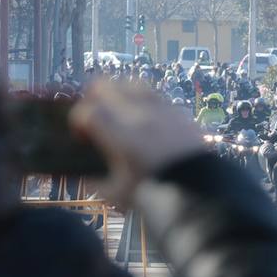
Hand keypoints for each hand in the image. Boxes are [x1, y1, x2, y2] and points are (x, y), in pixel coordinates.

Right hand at [70, 82, 205, 207]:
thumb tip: (81, 172)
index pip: (86, 111)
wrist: (199, 188)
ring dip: (118, 94)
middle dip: (92, 99)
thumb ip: (94, 180)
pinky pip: (153, 93)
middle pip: (103, 85)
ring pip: (129, 82)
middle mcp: (138, 114)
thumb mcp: (116, 193)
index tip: (81, 136)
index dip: (77, 121)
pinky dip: (142, 100)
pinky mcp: (176, 109)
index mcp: (120, 135)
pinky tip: (142, 117)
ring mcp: (159, 108)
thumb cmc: (154, 193)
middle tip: (94, 117)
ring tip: (118, 112)